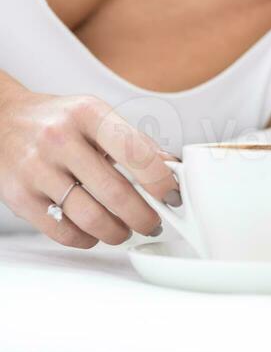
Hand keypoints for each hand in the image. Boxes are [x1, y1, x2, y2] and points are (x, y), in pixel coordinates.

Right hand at [0, 81, 180, 248]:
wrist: (2, 121)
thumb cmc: (57, 120)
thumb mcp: (95, 115)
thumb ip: (132, 141)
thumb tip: (170, 168)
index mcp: (88, 113)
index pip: (135, 151)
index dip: (160, 180)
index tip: (172, 196)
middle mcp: (61, 138)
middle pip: (115, 192)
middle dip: (143, 216)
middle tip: (153, 222)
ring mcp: (37, 168)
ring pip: (90, 218)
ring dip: (117, 232)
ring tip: (125, 230)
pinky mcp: (20, 197)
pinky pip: (63, 231)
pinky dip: (86, 239)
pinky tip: (94, 232)